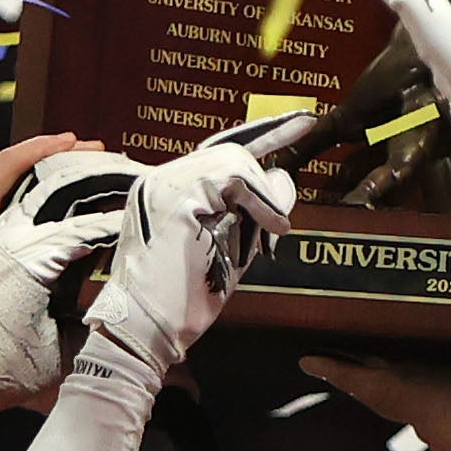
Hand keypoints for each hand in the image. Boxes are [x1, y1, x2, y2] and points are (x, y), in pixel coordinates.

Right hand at [82, 114, 307, 383]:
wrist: (146, 328)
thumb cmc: (185, 297)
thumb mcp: (232, 246)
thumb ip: (255, 212)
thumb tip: (285, 175)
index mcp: (168, 188)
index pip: (221, 151)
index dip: (267, 134)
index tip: (304, 122)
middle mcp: (160, 179)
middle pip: (231, 152)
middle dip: (264, 186)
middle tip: (275, 226)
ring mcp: (163, 184)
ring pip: (234, 161)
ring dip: (262, 199)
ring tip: (268, 233)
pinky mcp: (174, 197)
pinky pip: (232, 179)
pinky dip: (259, 203)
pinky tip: (268, 229)